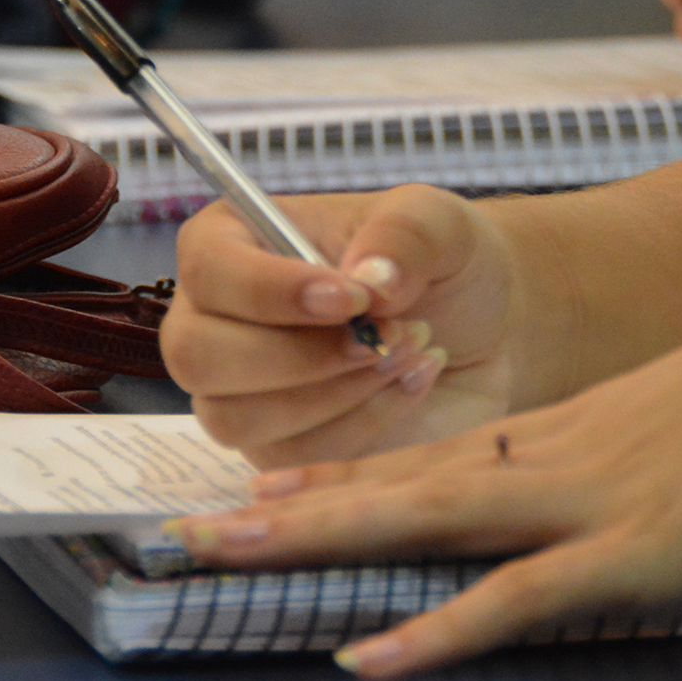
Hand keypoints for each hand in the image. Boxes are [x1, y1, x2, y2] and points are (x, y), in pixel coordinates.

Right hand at [162, 185, 528, 469]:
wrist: (483, 329)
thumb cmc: (440, 262)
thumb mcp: (438, 222)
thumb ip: (405, 234)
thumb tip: (370, 278)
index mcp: (233, 240)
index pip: (208, 268)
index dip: (269, 290)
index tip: (352, 298)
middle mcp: (216, 318)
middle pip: (198, 356)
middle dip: (300, 355)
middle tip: (386, 336)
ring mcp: (237, 390)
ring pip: (236, 418)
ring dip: (334, 395)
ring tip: (407, 354)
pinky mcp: (276, 445)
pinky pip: (290, 458)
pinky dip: (362, 426)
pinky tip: (410, 385)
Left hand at [166, 255, 681, 678]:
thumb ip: (653, 470)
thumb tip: (642, 499)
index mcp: (568, 435)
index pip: (428, 460)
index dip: (343, 479)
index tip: (270, 488)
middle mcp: (552, 462)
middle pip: (395, 485)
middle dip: (289, 507)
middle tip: (190, 522)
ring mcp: (583, 505)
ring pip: (419, 522)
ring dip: (315, 537)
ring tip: (222, 548)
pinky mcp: (630, 555)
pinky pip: (513, 601)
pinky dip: (436, 632)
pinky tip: (366, 653)